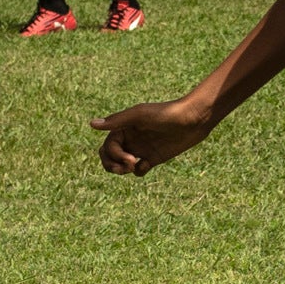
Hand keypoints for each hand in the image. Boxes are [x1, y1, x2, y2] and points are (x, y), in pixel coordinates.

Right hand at [97, 95, 216, 176]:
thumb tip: (92, 124)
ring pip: (122, 165)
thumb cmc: (166, 113)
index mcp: (124, 127)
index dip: (114, 155)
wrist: (193, 119)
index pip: (108, 146)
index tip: (130, 157)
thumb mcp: (140, 115)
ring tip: (133, 167)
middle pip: (109, 157)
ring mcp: (142, 149)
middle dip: (112, 165)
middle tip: (123, 169)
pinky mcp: (154, 157)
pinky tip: (147, 165)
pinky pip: (139, 169)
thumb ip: (117, 121)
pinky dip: (139, 171)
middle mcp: (130, 138)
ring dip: (122, 170)